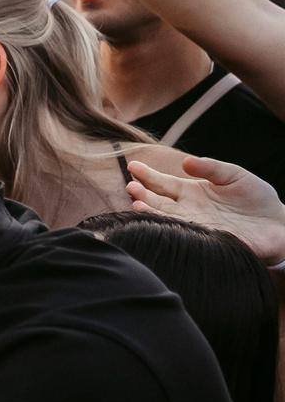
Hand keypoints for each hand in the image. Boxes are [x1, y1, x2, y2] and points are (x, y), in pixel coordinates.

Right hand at [126, 154, 284, 262]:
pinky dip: (169, 229)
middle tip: (132, 186)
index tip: (133, 166)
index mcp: (191, 192)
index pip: (163, 183)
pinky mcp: (205, 240)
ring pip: (165, 219)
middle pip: (158, 202)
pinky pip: (183, 235)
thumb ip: (211, 168)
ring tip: (137, 204)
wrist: (277, 224)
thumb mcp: (234, 175)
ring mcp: (194, 226)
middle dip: (143, 194)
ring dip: (150, 212)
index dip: (148, 175)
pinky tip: (158, 223)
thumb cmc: (256, 198)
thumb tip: (186, 161)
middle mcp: (187, 210)